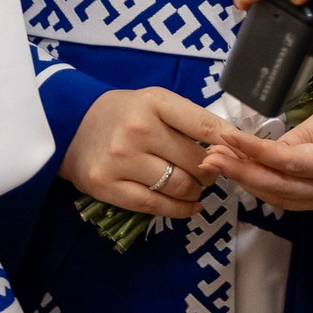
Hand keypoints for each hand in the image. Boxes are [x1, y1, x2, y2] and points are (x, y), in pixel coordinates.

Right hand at [60, 87, 226, 218]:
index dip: (229, 143)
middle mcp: (138, 130)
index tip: (241, 152)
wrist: (71, 125)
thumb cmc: (124, 113)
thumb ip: (189, 120)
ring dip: (196, 192)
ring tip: (196, 188)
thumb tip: (230, 146)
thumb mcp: (155, 102)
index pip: (204, 125)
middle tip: (210, 173)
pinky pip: (157, 206)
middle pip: (195, 162)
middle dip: (211, 172)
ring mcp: (121, 160)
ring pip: (180, 187)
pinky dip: (181, 209)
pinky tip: (189, 206)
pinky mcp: (108, 186)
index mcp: (154, 102)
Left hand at [199, 78, 312, 210]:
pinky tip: (240, 171)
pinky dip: (261, 185)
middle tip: (211, 156)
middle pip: (282, 187)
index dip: (256, 152)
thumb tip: (269, 151)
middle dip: (242, 172)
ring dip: (247, 180)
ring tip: (217, 162)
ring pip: (281, 197)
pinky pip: (288, 197)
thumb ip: (307, 132)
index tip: (226, 137)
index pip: (292, 163)